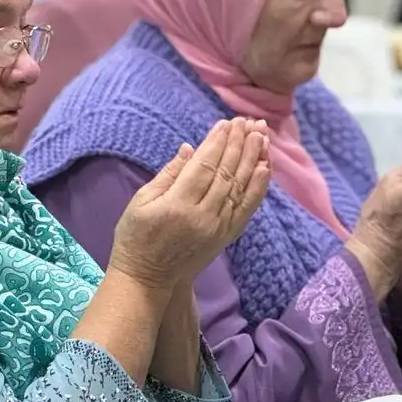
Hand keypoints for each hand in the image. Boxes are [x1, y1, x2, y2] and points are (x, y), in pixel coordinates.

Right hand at [109, 117, 271, 289]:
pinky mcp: (226, 237)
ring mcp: (217, 229)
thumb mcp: (140, 202)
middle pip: (226, 174)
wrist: (147, 279)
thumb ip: (167, 174)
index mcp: (177, 205)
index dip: (217, 142)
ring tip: (261, 136)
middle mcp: (202, 217)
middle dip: (239, 144)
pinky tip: (265, 168)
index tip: (226, 123)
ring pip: (241, 188)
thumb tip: (190, 148)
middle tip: (248, 122)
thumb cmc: (136, 237)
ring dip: (253, 159)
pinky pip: (247, 209)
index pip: (204, 166)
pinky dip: (258, 188)